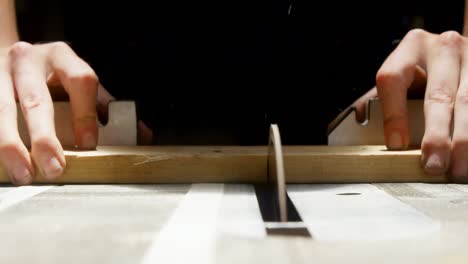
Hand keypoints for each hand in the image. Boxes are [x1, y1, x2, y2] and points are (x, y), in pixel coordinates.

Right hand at [0, 41, 98, 184]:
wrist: (14, 57)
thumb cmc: (54, 76)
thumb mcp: (80, 83)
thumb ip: (106, 107)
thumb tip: (141, 135)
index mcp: (62, 56)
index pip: (80, 80)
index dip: (85, 113)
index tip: (88, 144)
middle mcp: (27, 59)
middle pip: (35, 99)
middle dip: (44, 137)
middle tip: (55, 168)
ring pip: (0, 109)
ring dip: (10, 144)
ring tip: (24, 174)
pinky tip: (2, 162)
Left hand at [375, 29, 467, 179]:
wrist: (460, 52)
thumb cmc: (424, 69)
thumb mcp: (402, 73)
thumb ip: (382, 99)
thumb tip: (360, 128)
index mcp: (412, 47)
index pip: (393, 79)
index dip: (393, 114)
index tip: (395, 144)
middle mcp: (444, 48)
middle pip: (438, 95)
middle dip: (436, 135)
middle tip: (432, 165)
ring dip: (463, 140)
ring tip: (456, 168)